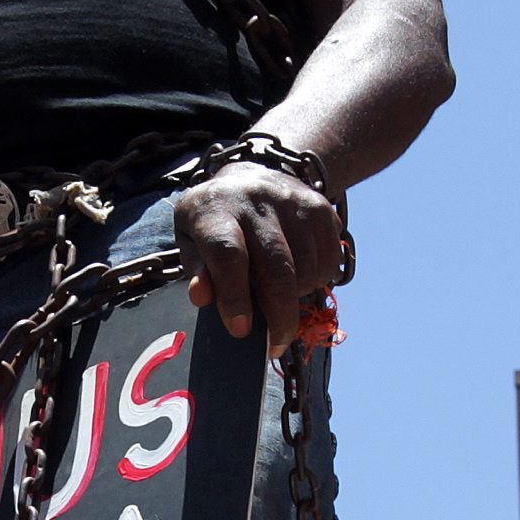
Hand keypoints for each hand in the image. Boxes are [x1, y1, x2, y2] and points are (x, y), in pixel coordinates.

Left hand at [172, 160, 342, 344]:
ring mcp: (294, 202)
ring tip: (280, 298)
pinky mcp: (322, 209)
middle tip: (276, 345)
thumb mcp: (191, 239)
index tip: (240, 330)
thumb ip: (197, 270)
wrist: (253, 174)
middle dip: (279, 315)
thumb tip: (202, 298)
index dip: (234, 295)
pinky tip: (297, 277)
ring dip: (297, 298)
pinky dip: (316, 282)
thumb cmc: (216, 221)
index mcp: (216, 210)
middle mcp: (257, 201)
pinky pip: (328, 262)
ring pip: (306, 269)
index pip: (228, 254)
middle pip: (277, 267)